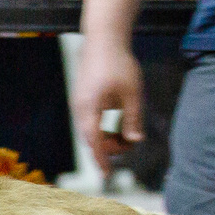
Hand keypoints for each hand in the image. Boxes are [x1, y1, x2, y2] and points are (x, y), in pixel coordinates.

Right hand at [71, 38, 145, 174]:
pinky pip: (89, 121)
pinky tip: (114, 125)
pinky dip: (100, 129)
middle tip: (129, 143)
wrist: (103, 38)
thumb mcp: (132, 93)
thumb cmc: (119, 63)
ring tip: (124, 135)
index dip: (102, 159)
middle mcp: (80, 108)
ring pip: (89, 131)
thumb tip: (135, 141)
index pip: (94, 141)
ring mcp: (79, 103)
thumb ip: (133, 118)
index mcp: (90, 108)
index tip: (108, 175)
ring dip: (105, 138)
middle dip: (108, 148)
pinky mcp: (82, 98)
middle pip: (90, 139)